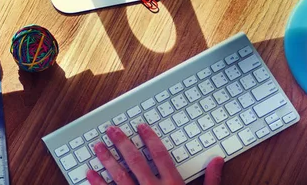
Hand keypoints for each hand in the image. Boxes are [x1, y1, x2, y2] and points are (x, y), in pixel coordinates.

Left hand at [86, 124, 223, 184]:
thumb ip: (211, 180)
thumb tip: (217, 160)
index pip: (159, 155)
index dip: (150, 138)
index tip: (141, 127)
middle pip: (135, 161)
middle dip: (122, 143)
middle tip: (111, 130)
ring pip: (119, 176)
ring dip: (106, 160)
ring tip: (97, 146)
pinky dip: (97, 183)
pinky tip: (89, 173)